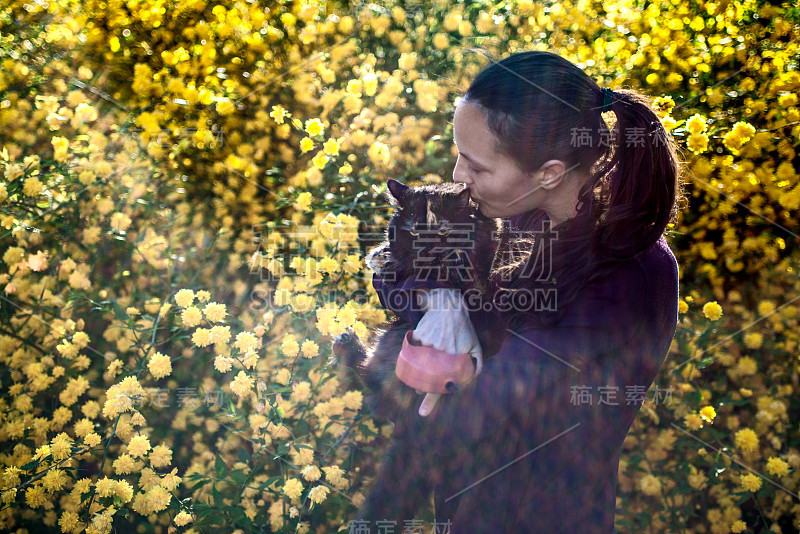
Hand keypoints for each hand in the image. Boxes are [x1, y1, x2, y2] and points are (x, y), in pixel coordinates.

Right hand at [412, 288, 482, 416]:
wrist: (448, 306)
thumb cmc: (463, 328)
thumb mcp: (475, 345)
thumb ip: (476, 363)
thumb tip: (470, 380)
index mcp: (454, 357)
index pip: (441, 384)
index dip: (431, 400)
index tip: (422, 413)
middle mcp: (440, 352)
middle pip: (425, 378)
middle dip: (421, 387)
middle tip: (420, 392)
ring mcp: (428, 344)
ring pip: (418, 366)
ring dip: (417, 372)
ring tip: (421, 369)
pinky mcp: (418, 337)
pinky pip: (414, 351)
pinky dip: (417, 352)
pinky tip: (426, 343)